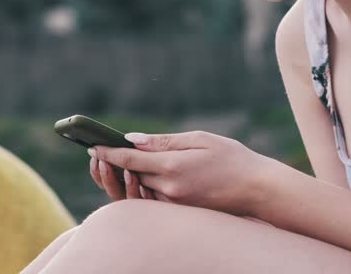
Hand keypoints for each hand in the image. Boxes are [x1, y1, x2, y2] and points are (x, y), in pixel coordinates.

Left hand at [88, 131, 274, 215]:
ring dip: (125, 176)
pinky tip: (137, 175)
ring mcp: (175, 202)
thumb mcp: (199, 139)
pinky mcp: (181, 210)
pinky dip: (142, 186)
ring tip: (112, 161)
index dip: (108, 153)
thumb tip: (133, 140)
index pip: (130, 160)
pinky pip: (154, 198)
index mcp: (173, 167)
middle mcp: (170, 188)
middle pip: (131, 176)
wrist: (257, 188)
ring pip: (140, 188)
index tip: (93, 145)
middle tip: (97, 150)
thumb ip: (164, 141)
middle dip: (113, 164)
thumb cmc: (231, 158)